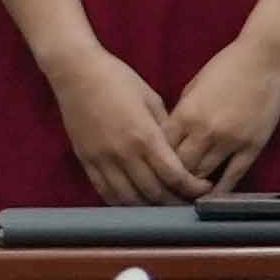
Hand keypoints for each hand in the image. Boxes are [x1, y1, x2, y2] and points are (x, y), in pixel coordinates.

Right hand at [45, 49, 204, 203]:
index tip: (203, 188)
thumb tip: (179, 151)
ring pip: (130, 199)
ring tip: (162, 205)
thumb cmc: (117, 78)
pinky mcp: (86, 162)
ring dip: (150, 207)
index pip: (174, 175)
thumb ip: (165, 128)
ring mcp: (103, 161)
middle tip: (187, 201)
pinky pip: (106, 193)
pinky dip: (123, 203)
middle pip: (155, 193)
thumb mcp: (151, 98)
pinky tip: (135, 202)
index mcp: (145, 136)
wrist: (76, 72)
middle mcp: (125, 154)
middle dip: (175, 201)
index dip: (192, 188)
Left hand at [161, 31, 279, 190]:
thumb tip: (171, 136)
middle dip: (171, 178)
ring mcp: (229, 141)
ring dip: (193, 186)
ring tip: (185, 196)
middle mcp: (205, 131)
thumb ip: (181, 113)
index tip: (153, 170)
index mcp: (186, 113)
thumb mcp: (194, 86)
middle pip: (180, 167)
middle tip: (166, 189)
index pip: (162, 148)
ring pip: (203, 175)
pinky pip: (233, 176)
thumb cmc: (227, 66)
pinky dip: (220, 191)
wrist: (264, 58)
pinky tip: (212, 199)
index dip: (156, 162)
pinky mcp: (251, 147)